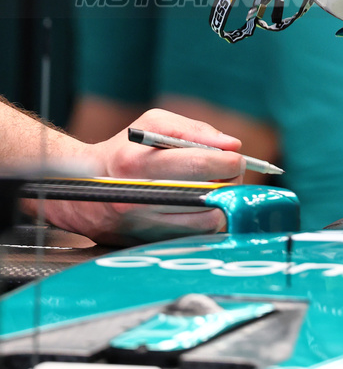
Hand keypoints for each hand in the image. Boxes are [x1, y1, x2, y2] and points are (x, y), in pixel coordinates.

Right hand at [41, 110, 245, 244]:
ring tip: (216, 186)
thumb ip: (194, 130)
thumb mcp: (153, 125)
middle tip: (231, 171)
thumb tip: (232, 145)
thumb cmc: (125, 150)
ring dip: (222, 202)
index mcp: (135, 164)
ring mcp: (142, 226)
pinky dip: (208, 218)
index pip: (196, 165)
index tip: (236, 158)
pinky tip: (201, 203)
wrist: (81, 191)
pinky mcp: (149, 243)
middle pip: (207, 196)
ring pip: (207, 221)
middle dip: (229, 181)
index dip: (227, 161)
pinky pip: (197, 235)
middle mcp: (136, 198)